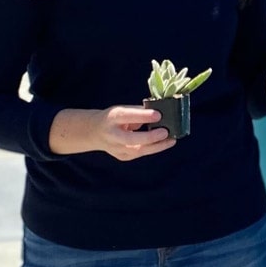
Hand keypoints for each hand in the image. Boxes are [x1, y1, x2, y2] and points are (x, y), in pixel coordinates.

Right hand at [50, 106, 174, 159]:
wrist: (94, 132)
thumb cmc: (115, 118)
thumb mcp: (123, 110)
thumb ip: (139, 112)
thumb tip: (162, 112)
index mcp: (112, 118)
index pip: (127, 116)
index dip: (143, 116)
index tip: (158, 115)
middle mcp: (112, 134)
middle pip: (131, 139)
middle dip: (150, 137)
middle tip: (165, 132)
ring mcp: (116, 148)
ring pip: (138, 150)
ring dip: (157, 146)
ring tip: (171, 140)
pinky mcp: (122, 157)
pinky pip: (140, 153)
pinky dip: (153, 148)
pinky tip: (164, 143)